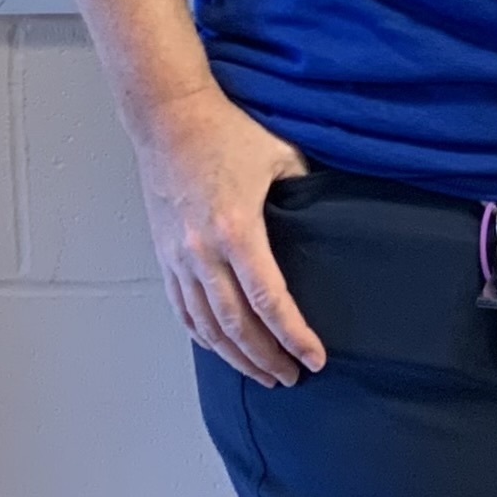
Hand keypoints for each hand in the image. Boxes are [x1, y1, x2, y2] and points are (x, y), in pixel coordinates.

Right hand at [131, 82, 325, 386]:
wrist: (169, 118)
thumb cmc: (226, 131)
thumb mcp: (282, 155)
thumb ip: (308, 189)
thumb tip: (331, 213)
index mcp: (238, 230)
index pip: (269, 300)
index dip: (293, 335)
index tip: (314, 358)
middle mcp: (203, 251)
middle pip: (236, 325)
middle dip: (266, 358)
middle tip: (291, 378)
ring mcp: (179, 256)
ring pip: (206, 326)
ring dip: (235, 356)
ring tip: (261, 373)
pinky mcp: (165, 254)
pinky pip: (182, 308)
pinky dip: (202, 336)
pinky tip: (220, 348)